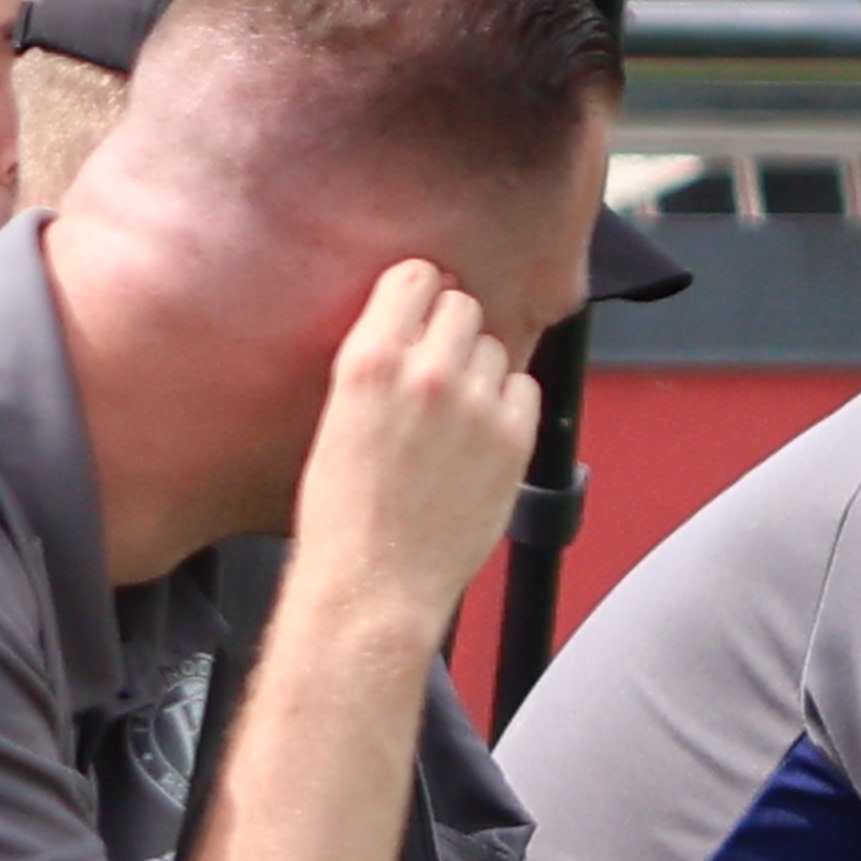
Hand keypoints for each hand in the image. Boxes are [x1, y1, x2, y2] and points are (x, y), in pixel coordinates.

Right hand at [291, 260, 539, 640]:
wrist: (375, 584)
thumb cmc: (344, 515)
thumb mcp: (336, 418)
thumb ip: (378, 364)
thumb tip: (412, 328)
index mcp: (370, 360)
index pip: (416, 277)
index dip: (422, 293)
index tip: (423, 310)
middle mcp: (427, 371)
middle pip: (463, 305)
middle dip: (452, 329)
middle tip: (439, 368)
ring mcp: (476, 404)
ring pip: (495, 347)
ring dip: (480, 368)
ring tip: (455, 415)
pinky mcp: (514, 438)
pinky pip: (524, 388)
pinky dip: (507, 403)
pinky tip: (480, 435)